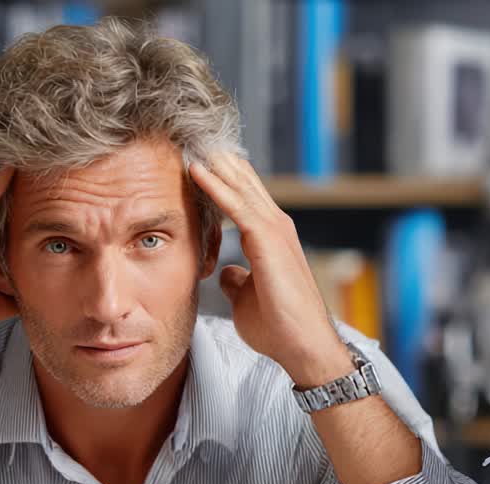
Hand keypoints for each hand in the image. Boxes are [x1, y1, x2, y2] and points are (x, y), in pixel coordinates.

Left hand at [189, 152, 348, 385]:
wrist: (302, 347)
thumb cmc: (278, 327)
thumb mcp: (246, 298)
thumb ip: (236, 280)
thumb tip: (223, 271)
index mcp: (268, 237)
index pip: (242, 196)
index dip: (220, 175)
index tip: (193, 155)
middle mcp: (274, 226)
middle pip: (242, 180)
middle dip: (216, 157)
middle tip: (187, 131)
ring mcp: (274, 230)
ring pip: (239, 185)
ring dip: (214, 161)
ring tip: (187, 137)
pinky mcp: (268, 240)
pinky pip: (237, 205)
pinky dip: (216, 186)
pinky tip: (195, 170)